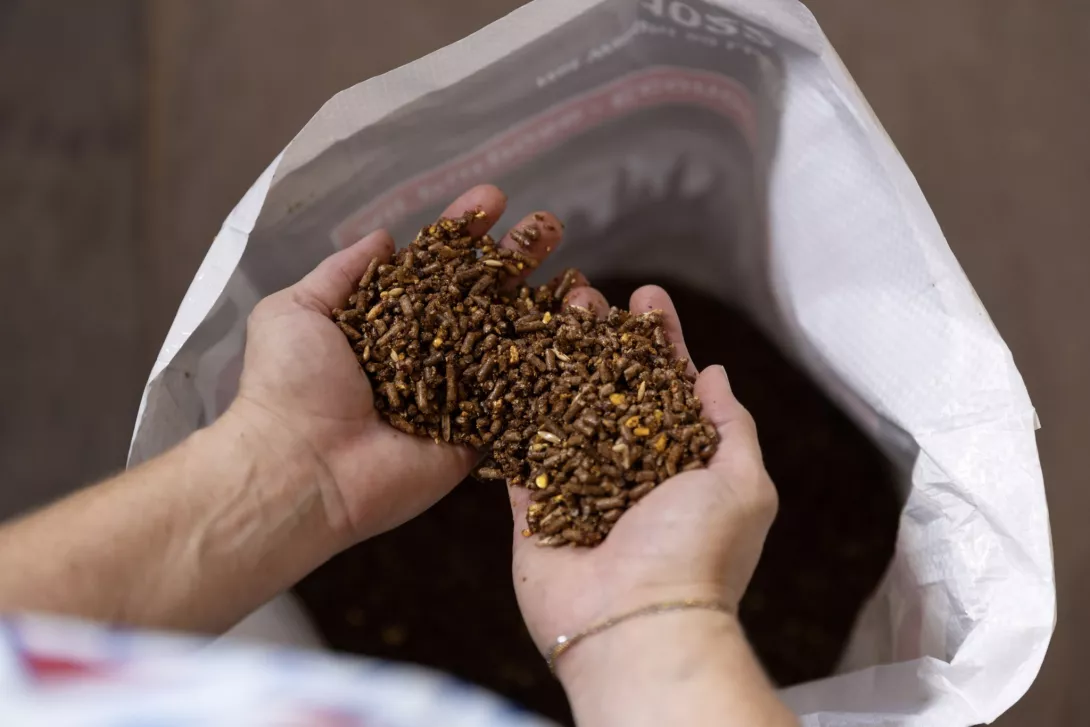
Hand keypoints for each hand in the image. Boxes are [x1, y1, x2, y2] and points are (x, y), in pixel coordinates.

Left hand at [226, 185, 565, 546]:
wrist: (300, 468)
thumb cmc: (291, 385)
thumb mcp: (297, 310)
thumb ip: (342, 272)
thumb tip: (385, 237)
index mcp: (389, 320)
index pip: (436, 265)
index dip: (465, 232)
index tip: (493, 198)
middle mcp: (429, 351)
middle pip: (483, 296)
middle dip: (516, 259)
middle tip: (548, 226)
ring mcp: (458, 392)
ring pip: (510, 341)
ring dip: (545, 306)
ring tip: (578, 276)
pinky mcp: (478, 434)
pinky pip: (522, 399)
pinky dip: (555, 369)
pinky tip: (584, 333)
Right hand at [509, 284, 780, 712]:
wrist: (635, 625)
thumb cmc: (698, 553)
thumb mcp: (744, 483)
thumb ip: (731, 426)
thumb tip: (716, 374)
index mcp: (681, 463)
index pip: (669, 387)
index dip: (659, 341)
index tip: (646, 296)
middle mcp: (628, 470)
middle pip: (609, 389)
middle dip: (598, 340)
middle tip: (583, 293)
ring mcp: (577, 488)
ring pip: (561, 411)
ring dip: (553, 360)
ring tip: (544, 310)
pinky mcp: (532, 510)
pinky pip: (517, 455)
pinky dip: (511, 415)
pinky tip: (503, 365)